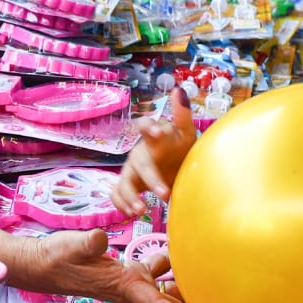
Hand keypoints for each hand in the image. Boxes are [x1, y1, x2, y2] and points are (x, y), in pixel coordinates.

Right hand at [0, 223, 204, 302]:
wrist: (41, 262)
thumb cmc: (56, 258)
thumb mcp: (72, 247)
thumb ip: (89, 243)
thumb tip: (102, 238)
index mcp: (123, 285)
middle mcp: (130, 286)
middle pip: (168, 302)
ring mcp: (128, 278)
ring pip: (163, 287)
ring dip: (183, 286)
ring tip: (207, 277)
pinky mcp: (123, 269)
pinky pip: (153, 270)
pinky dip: (167, 265)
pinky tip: (178, 250)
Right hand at [112, 88, 196, 217]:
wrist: (174, 167)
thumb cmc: (178, 148)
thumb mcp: (185, 132)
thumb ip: (182, 114)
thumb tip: (178, 89)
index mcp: (153, 137)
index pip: (145, 126)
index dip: (149, 128)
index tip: (157, 132)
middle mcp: (139, 153)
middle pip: (140, 164)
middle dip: (151, 179)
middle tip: (165, 194)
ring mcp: (131, 171)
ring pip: (123, 182)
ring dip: (130, 196)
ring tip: (142, 210)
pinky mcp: (127, 186)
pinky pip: (116, 195)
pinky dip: (121, 204)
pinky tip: (132, 213)